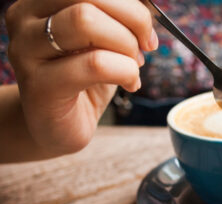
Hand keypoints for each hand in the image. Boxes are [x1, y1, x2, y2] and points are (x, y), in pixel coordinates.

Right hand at [5, 0, 157, 154]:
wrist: (58, 125)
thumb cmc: (84, 79)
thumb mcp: (103, 40)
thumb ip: (118, 18)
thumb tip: (149, 5)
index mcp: (41, 1)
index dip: (129, 3)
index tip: (145, 28)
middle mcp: (25, 19)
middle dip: (132, 19)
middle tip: (145, 45)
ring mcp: (27, 51)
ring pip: (86, 22)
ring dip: (126, 46)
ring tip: (133, 66)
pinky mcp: (40, 85)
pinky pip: (95, 63)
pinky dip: (126, 72)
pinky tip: (131, 84)